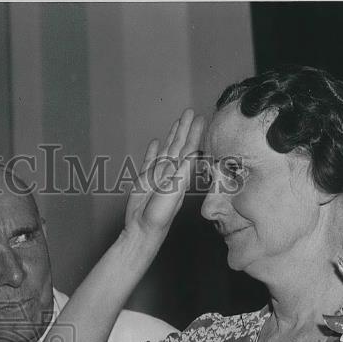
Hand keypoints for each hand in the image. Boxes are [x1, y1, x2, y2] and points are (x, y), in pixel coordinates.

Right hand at [123, 108, 203, 246]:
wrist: (142, 229)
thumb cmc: (159, 216)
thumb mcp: (173, 192)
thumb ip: (181, 172)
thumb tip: (193, 151)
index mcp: (180, 175)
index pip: (189, 149)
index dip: (194, 133)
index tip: (200, 118)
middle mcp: (171, 173)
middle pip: (179, 145)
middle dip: (184, 129)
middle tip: (190, 112)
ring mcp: (158, 175)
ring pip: (166, 150)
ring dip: (172, 136)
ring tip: (177, 121)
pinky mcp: (145, 179)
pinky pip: (150, 160)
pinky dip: (153, 150)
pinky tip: (156, 142)